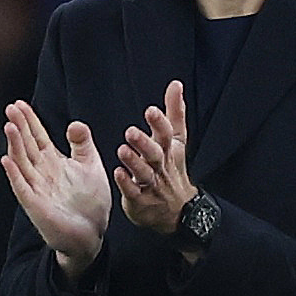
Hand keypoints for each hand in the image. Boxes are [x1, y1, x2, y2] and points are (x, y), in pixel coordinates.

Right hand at [0, 100, 110, 279]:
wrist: (91, 233)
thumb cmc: (89, 201)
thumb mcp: (90, 166)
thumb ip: (82, 144)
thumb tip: (75, 123)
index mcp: (53, 162)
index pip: (38, 137)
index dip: (30, 121)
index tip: (20, 104)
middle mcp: (41, 172)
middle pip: (27, 145)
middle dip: (19, 127)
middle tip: (11, 107)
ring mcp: (36, 188)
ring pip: (22, 162)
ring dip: (15, 145)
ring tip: (9, 126)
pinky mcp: (36, 205)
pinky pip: (22, 187)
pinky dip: (14, 174)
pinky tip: (7, 160)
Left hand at [114, 80, 194, 235]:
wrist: (179, 211)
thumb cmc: (172, 169)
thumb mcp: (176, 140)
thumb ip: (174, 112)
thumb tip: (176, 84)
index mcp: (169, 151)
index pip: (166, 135)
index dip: (159, 123)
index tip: (151, 111)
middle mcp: (161, 167)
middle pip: (155, 154)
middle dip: (144, 143)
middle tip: (130, 131)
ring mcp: (152, 185)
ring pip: (144, 174)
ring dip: (133, 162)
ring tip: (122, 150)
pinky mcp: (141, 201)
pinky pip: (134, 193)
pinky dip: (126, 184)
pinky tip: (117, 173)